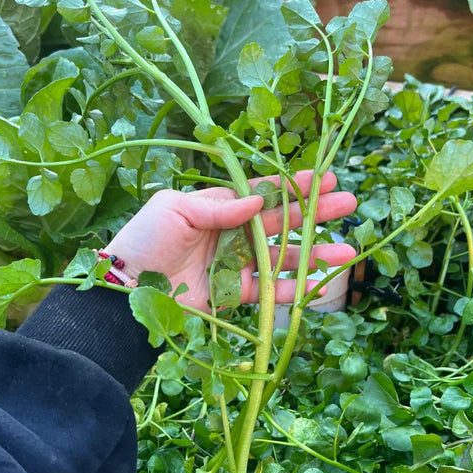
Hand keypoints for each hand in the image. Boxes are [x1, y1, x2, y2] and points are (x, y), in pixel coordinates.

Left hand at [105, 170, 356, 311]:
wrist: (124, 289)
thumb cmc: (144, 240)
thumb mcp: (175, 210)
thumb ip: (219, 206)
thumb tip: (257, 201)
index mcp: (218, 207)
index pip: (262, 194)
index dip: (292, 187)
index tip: (322, 179)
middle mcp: (232, 233)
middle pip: (281, 222)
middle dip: (314, 214)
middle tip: (347, 204)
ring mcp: (235, 264)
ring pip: (282, 257)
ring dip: (314, 253)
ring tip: (348, 251)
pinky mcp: (233, 294)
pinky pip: (268, 291)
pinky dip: (293, 289)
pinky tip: (320, 284)